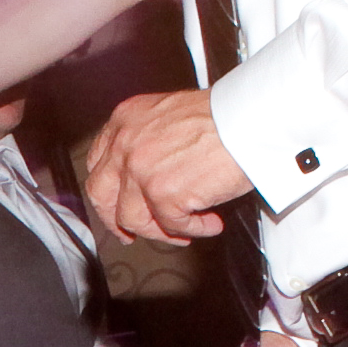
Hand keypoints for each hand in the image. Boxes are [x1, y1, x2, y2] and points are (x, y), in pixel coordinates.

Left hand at [81, 90, 255, 245]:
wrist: (248, 119)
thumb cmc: (224, 115)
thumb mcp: (169, 115)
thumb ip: (148, 140)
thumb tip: (147, 173)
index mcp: (125, 121)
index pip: (99, 164)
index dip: (108, 190)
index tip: (116, 203)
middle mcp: (126, 144)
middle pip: (102, 195)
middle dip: (116, 220)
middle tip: (131, 232)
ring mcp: (141, 172)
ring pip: (134, 219)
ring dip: (161, 230)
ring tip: (185, 229)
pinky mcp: (163, 195)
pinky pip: (171, 226)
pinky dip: (194, 229)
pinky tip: (209, 224)